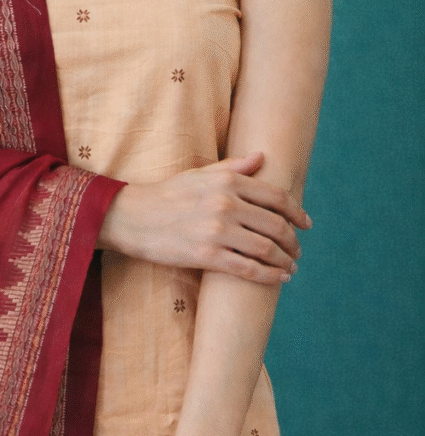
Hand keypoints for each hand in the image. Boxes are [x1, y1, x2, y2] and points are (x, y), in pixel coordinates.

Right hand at [98, 152, 307, 284]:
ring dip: (285, 260)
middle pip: (276, 225)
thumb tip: (261, 157)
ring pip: (266, 249)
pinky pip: (248, 269)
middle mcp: (225, 203)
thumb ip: (233, 167)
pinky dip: (270, 276)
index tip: (306, 224)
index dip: (296, 212)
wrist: (130, 217)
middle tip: (297, 250)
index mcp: (226, 181)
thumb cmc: (166, 195)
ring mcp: (216, 231)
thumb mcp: (199, 175)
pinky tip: (279, 278)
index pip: (275, 197)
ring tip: (290, 266)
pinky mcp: (206, 256)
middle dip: (293, 241)